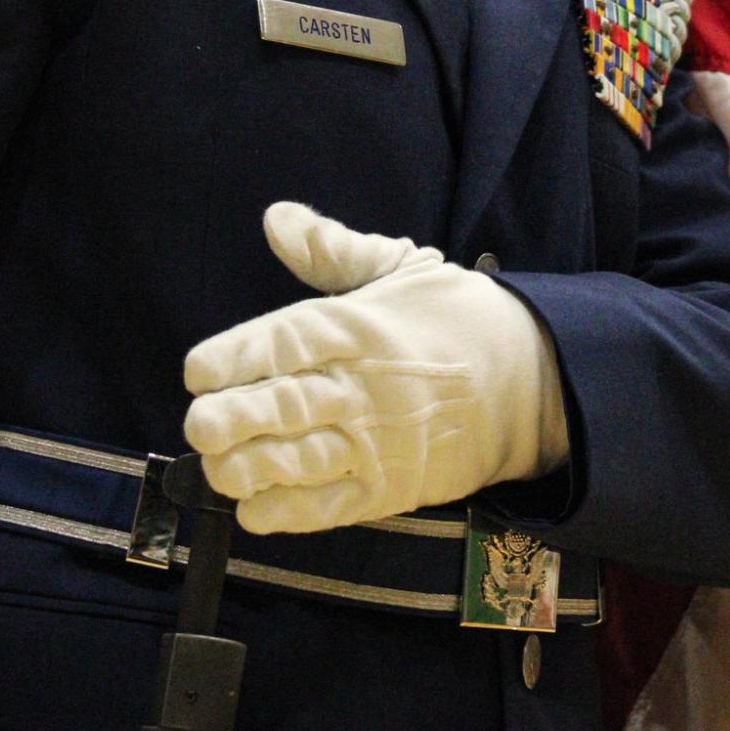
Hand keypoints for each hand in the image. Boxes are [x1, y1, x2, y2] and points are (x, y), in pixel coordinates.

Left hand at [183, 202, 568, 533]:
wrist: (533, 381)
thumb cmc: (457, 317)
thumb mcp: (401, 265)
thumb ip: (332, 249)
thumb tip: (276, 218)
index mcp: (360, 326)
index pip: (288, 341)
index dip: (237, 357)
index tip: (196, 369)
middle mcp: (363, 385)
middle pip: (287, 406)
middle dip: (233, 419)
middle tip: (198, 424)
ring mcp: (377, 442)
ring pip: (300, 461)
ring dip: (250, 468)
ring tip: (216, 467)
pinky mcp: (391, 489)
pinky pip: (330, 507)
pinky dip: (288, 513)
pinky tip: (254, 510)